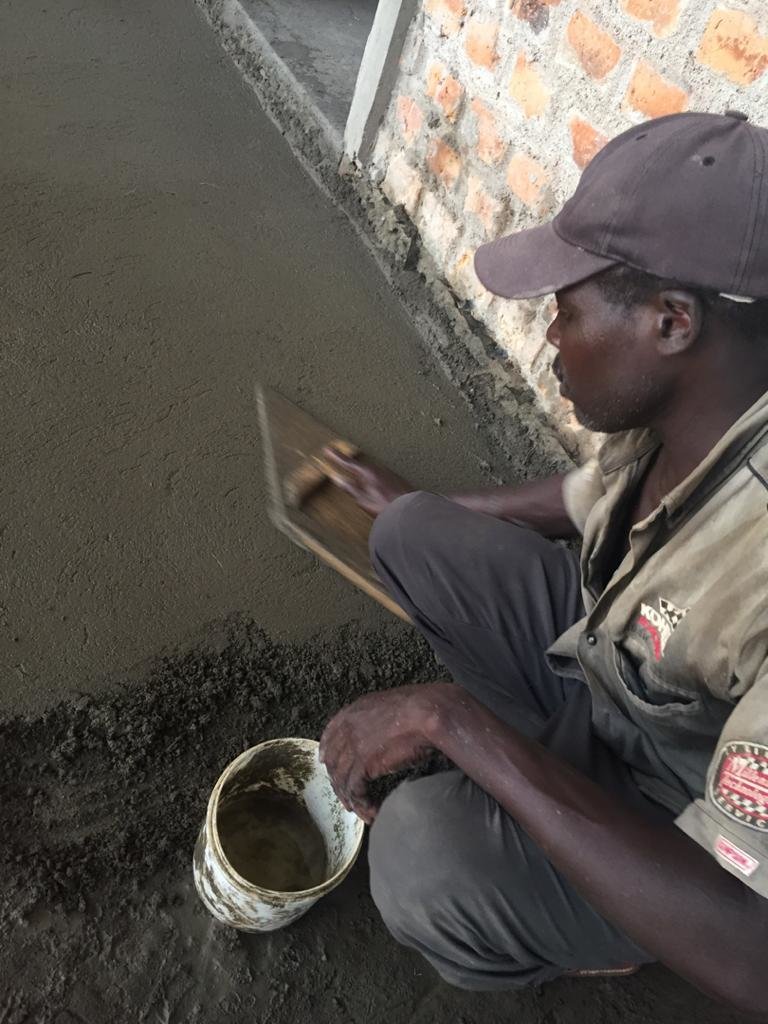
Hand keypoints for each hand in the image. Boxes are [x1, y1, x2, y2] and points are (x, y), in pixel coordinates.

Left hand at [319, 684, 455, 822]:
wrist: (427, 711)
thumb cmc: (421, 707)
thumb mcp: (393, 706)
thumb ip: (381, 719)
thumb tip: (386, 732)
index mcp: (355, 711)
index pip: (331, 733)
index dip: (327, 750)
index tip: (326, 762)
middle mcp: (348, 728)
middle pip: (333, 761)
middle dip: (338, 781)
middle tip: (346, 797)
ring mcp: (353, 745)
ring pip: (342, 779)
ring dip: (351, 799)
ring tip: (362, 811)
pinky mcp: (363, 763)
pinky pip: (355, 790)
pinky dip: (363, 805)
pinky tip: (373, 812)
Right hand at [322, 446, 411, 516]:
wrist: (409, 511)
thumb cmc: (386, 506)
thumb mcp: (362, 499)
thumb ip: (350, 488)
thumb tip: (338, 479)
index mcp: (367, 472)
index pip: (347, 462)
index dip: (336, 457)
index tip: (327, 449)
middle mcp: (378, 468)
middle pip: (360, 466)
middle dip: (351, 466)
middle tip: (340, 461)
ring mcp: (388, 473)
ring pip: (371, 472)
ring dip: (364, 476)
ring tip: (360, 484)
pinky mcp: (396, 479)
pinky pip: (381, 477)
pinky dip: (375, 481)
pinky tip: (377, 490)